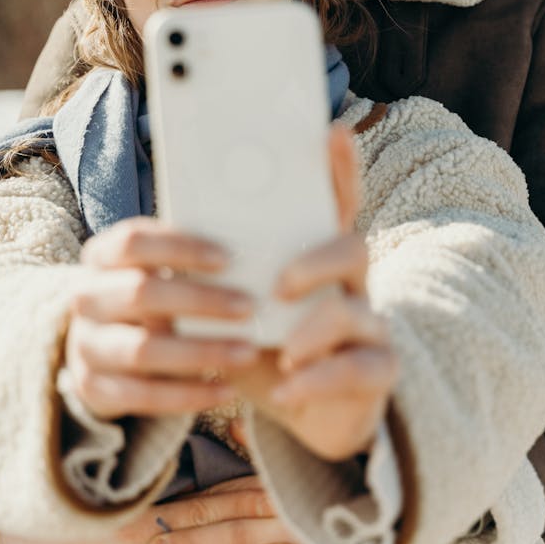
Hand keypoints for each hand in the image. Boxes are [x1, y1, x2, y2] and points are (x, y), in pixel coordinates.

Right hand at [0, 476, 338, 543]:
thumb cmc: (74, 498)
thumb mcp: (104, 473)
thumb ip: (148, 459)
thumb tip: (198, 422)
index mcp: (136, 508)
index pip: (204, 500)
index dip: (245, 495)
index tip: (281, 489)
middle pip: (214, 538)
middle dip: (261, 530)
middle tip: (303, 522)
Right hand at [65, 217, 260, 418]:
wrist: (100, 347)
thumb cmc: (147, 296)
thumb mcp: (152, 269)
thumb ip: (185, 261)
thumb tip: (248, 259)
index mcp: (100, 256)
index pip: (133, 242)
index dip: (178, 248)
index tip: (227, 259)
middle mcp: (86, 298)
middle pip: (141, 293)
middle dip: (200, 300)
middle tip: (249, 306)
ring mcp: (86, 345)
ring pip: (144, 349)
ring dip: (202, 351)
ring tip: (248, 352)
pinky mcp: (94, 389)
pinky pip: (145, 395)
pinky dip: (190, 394)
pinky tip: (227, 390)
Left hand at [235, 124, 397, 460]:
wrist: (297, 412)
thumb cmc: (263, 344)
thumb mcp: (237, 306)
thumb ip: (218, 270)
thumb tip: (168, 236)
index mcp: (313, 257)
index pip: (332, 204)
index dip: (337, 169)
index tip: (332, 131)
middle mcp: (349, 284)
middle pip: (352, 248)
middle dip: (316, 262)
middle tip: (280, 285)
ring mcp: (368, 326)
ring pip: (357, 310)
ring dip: (314, 329)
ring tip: (283, 350)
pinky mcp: (376, 371)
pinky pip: (360, 368)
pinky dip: (318, 380)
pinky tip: (286, 387)